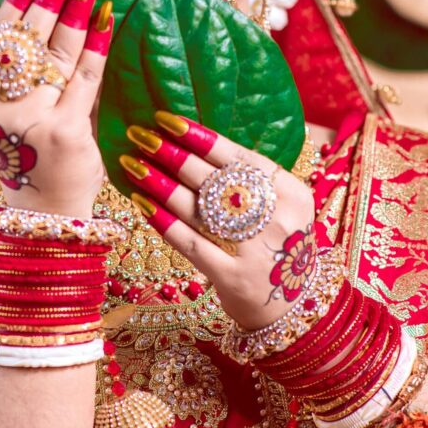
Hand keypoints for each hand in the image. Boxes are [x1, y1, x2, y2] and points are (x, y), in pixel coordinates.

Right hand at [0, 0, 114, 217]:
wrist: (44, 210)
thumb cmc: (26, 154)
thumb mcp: (3, 112)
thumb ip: (12, 71)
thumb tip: (33, 8)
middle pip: (27, 38)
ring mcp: (28, 119)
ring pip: (57, 54)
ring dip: (76, 12)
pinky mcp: (63, 131)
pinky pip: (84, 79)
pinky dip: (97, 46)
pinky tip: (106, 18)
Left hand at [118, 112, 316, 329]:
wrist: (296, 308)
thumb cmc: (279, 246)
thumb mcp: (282, 207)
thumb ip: (251, 180)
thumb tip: (196, 141)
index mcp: (291, 192)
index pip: (238, 156)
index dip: (199, 136)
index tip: (166, 119)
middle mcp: (276, 219)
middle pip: (212, 179)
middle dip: (170, 153)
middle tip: (139, 135)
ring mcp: (256, 250)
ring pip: (197, 208)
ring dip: (159, 183)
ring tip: (131, 164)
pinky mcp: (234, 278)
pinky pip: (191, 244)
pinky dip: (163, 221)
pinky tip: (141, 203)